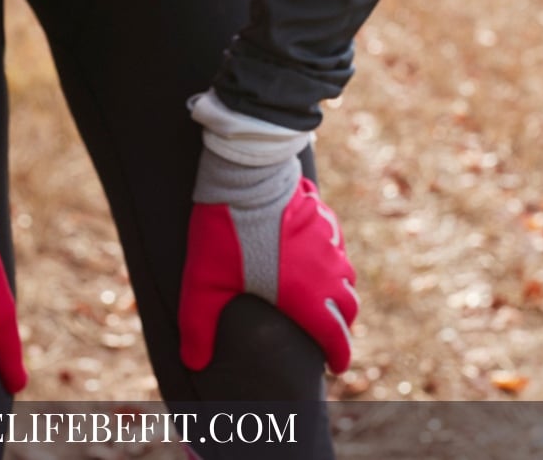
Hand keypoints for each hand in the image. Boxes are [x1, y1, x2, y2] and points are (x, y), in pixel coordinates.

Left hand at [179, 142, 357, 374]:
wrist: (244, 173)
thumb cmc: (226, 230)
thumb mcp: (204, 283)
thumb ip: (199, 327)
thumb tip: (194, 362)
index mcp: (305, 295)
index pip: (334, 336)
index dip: (339, 356)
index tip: (336, 368)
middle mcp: (325, 271)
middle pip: (348, 307)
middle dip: (341, 325)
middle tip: (330, 334)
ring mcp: (327, 240)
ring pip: (347, 274)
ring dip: (341, 290)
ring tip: (325, 297)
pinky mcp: (322, 215)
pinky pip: (337, 242)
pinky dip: (334, 255)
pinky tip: (319, 252)